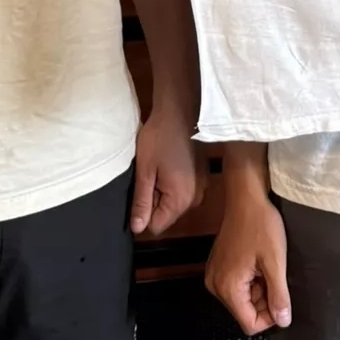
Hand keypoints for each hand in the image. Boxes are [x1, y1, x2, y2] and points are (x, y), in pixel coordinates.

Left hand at [131, 110, 203, 235]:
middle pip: (167, 214)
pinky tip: (168, 162)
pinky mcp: (202, 175)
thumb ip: (141, 202)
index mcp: (181, 200)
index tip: (139, 191)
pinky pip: (184, 189)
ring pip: (174, 201)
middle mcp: (195, 198)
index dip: (143, 213)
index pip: (157, 226)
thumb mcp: (144, 171)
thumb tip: (137, 229)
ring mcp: (202, 186)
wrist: (180, 109)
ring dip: (163, 190)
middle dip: (153, 200)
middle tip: (147, 175)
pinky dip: (173, 181)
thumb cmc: (159, 138)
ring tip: (157, 167)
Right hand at [205, 195, 290, 335]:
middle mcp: (216, 285)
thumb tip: (283, 322)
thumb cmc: (261, 226)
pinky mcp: (218, 266)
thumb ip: (279, 296)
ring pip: (242, 300)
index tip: (281, 297)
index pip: (249, 325)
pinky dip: (251, 281)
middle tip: (274, 276)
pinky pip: (236, 286)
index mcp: (227, 288)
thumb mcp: (275, 263)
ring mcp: (215, 275)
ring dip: (259, 290)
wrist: (246, 197)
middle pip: (245, 312)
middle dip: (264, 301)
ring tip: (267, 267)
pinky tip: (258, 263)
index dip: (270, 317)